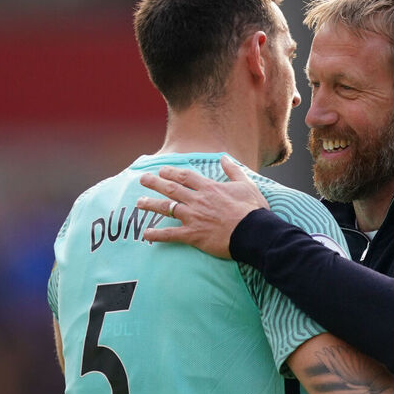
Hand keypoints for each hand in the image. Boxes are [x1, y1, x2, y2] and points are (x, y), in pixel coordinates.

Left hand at [137, 154, 269, 258]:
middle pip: (171, 188)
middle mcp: (197, 200)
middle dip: (155, 183)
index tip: (162, 170)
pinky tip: (146, 234)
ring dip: (151, 205)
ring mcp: (193, 217)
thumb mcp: (246, 185)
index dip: (172, 172)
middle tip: (143, 180)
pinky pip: (171, 234)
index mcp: (209, 188)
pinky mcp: (193, 235)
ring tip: (139, 203)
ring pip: (166, 208)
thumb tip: (224, 158)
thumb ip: (233, 170)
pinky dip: (157, 235)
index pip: (185, 176)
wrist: (254, 232)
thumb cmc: (252, 210)